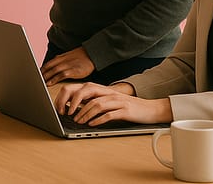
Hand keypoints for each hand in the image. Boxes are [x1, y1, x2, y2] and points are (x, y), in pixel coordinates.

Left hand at [40, 47, 94, 84]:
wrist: (91, 54)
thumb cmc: (80, 57)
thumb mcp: (68, 56)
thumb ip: (60, 60)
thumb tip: (52, 65)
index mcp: (60, 57)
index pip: (47, 64)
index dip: (41, 70)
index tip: (35, 75)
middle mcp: (62, 61)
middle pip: (48, 67)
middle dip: (41, 74)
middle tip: (34, 80)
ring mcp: (67, 65)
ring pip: (53, 71)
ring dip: (45, 77)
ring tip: (39, 82)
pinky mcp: (73, 71)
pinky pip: (61, 75)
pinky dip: (54, 79)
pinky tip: (49, 83)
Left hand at [54, 82, 171, 125]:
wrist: (150, 109)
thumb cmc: (127, 107)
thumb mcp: (109, 101)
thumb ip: (95, 101)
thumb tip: (76, 107)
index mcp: (104, 90)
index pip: (82, 88)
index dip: (71, 96)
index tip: (62, 106)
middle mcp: (109, 93)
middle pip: (87, 92)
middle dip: (75, 103)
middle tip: (68, 114)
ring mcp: (117, 101)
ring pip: (96, 104)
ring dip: (85, 114)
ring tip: (78, 122)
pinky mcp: (125, 110)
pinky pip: (109, 114)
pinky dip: (98, 120)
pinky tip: (92, 124)